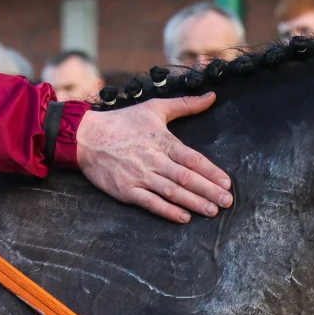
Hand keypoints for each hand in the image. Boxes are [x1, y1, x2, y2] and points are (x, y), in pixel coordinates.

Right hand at [75, 94, 232, 222]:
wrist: (86, 136)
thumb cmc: (122, 122)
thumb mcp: (154, 108)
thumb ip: (185, 104)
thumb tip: (211, 96)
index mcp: (162, 141)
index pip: (192, 159)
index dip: (211, 172)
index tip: (227, 183)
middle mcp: (153, 160)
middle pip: (186, 178)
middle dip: (209, 191)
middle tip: (227, 202)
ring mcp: (139, 176)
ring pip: (171, 192)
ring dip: (193, 203)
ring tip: (212, 211)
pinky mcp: (126, 189)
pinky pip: (150, 202)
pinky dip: (167, 211)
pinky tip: (183, 218)